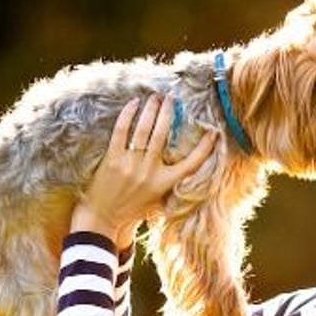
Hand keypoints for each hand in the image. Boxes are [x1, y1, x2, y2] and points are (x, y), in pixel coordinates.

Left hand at [72, 94, 216, 244]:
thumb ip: (169, 183)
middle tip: (171, 98)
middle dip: (168, 112)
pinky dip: (128, 115)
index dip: (205, 146)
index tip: (213, 131)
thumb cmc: (132, 209)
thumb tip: (183, 163)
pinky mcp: (113, 160)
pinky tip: (133, 104)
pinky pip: (121, 131)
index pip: (192, 162)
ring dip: (151, 109)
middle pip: (163, 134)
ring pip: (144, 129)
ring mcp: (130, 165)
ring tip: (155, 97)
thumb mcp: (158, 200)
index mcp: (165, 183)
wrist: (103, 219)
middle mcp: (150, 172)